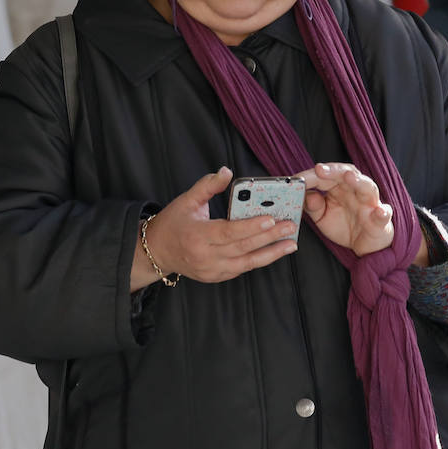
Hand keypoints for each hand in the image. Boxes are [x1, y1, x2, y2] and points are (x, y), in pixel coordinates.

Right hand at [139, 166, 298, 286]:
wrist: (157, 251)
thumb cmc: (173, 223)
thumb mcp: (186, 200)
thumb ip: (208, 186)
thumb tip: (227, 171)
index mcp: (196, 235)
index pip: (228, 232)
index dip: (250, 227)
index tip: (271, 219)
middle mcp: (205, 256)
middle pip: (242, 247)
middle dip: (269, 237)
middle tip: (290, 226)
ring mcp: (211, 269)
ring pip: (246, 263)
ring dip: (271, 253)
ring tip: (290, 243)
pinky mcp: (216, 277)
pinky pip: (242, 269)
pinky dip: (258, 260)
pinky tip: (273, 251)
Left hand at [294, 162, 393, 256]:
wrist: (363, 244)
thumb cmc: (343, 225)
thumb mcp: (322, 217)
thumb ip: (313, 207)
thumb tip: (305, 196)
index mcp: (339, 187)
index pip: (325, 176)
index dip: (310, 176)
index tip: (295, 179)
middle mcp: (355, 191)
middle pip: (346, 174)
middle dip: (332, 170)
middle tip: (319, 169)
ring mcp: (370, 204)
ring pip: (367, 187)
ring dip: (359, 181)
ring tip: (349, 177)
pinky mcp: (380, 221)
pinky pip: (383, 215)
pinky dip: (382, 212)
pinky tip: (380, 211)